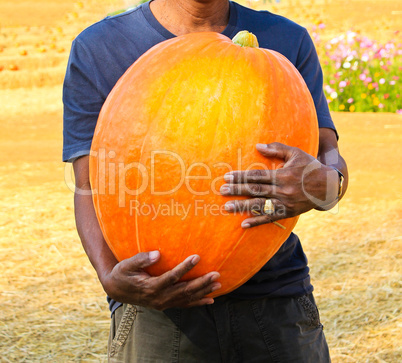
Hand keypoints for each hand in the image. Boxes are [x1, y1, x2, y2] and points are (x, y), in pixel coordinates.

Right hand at [100, 251, 220, 309]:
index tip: (197, 257)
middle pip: (184, 291)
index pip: (171, 277)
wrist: (116, 290)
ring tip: (218, 284)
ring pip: (187, 299)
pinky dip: (198, 302)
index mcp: (150, 287)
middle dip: (201, 282)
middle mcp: (159, 298)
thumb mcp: (127, 265)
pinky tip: (210, 299)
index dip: (185, 267)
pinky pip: (184, 305)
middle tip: (216, 274)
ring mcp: (163, 303)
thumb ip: (141, 259)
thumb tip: (157, 254)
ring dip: (203, 292)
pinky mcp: (165, 305)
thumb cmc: (122, 274)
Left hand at [220, 142, 339, 227]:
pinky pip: (270, 218)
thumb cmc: (310, 167)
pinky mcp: (287, 213)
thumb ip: (277, 149)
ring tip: (227, 207)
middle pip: (255, 190)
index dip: (241, 176)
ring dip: (242, 207)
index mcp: (283, 175)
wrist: (328, 187)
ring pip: (260, 205)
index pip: (257, 176)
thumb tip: (258, 146)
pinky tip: (243, 224)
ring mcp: (285, 203)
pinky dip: (256, 222)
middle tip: (222, 191)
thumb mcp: (296, 154)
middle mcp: (282, 190)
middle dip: (237, 190)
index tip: (228, 177)